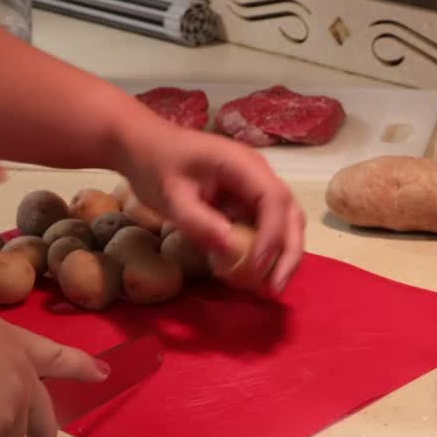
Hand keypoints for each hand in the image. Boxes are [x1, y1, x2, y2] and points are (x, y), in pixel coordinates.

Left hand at [115, 117, 305, 295]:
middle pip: (290, 214)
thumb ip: (199, 222)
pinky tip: (249, 275)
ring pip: (285, 224)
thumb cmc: (156, 165)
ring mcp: (255, 189)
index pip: (274, 200)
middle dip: (288, 253)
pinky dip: (263, 253)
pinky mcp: (247, 203)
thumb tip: (231, 250)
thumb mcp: (171, 196)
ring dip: (281, 256)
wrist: (146, 147)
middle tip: (275, 289)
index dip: (272, 235)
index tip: (256, 266)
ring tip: (268, 288)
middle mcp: (258, 175)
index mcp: (243, 164)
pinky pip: (265, 229)